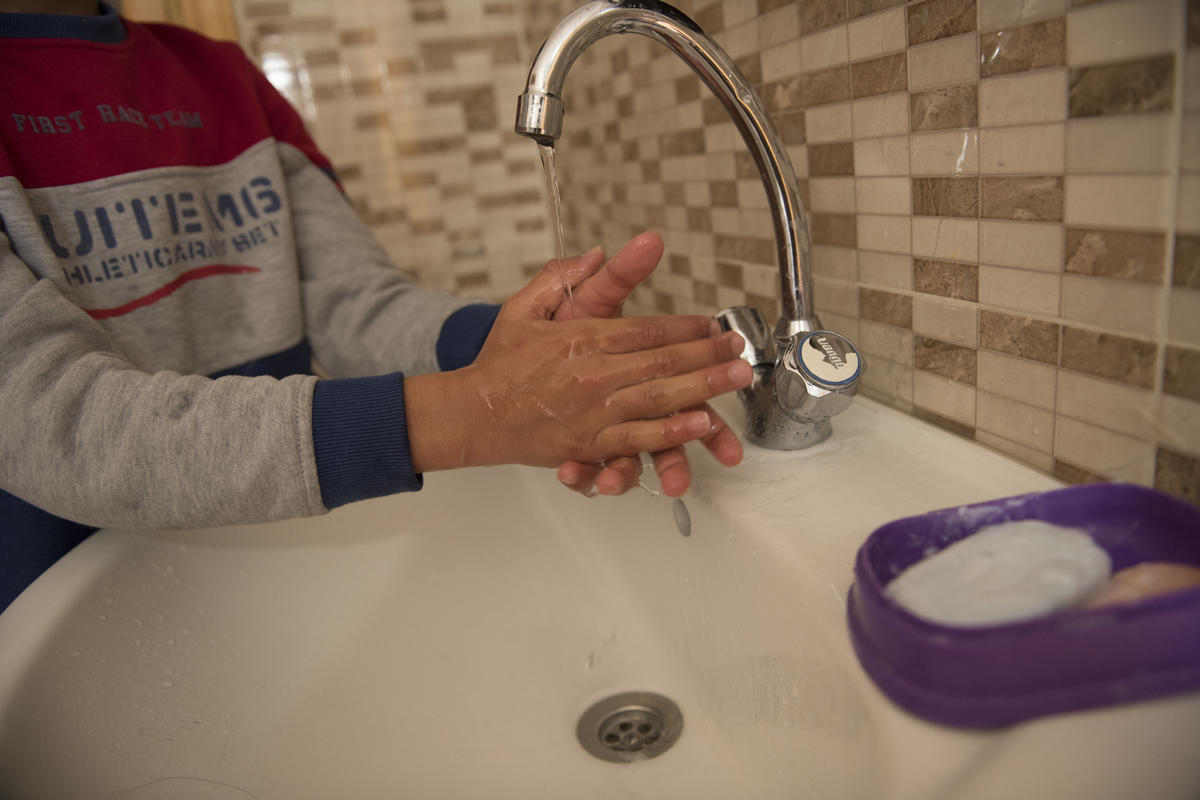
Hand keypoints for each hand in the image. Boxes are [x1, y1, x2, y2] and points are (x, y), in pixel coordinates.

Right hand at [403, 258, 751, 471]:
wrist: (471, 412)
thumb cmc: (500, 362)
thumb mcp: (524, 307)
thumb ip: (561, 277)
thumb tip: (598, 253)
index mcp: (582, 338)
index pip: (648, 330)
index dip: (687, 328)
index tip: (714, 326)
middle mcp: (593, 374)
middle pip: (664, 361)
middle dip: (709, 354)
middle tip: (741, 350)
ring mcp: (593, 412)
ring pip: (660, 397)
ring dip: (704, 388)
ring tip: (736, 379)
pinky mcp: (589, 443)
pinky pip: (637, 438)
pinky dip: (671, 431)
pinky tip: (700, 424)